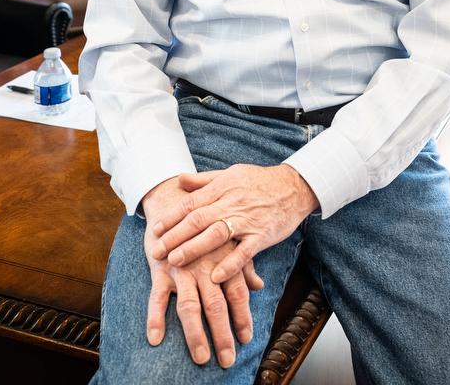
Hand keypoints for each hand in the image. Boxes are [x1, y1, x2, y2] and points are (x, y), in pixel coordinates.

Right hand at [142, 178, 264, 368]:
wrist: (174, 199)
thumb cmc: (205, 224)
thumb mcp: (228, 241)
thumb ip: (243, 265)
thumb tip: (259, 286)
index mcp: (223, 261)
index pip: (238, 294)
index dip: (243, 318)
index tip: (247, 340)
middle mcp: (204, 268)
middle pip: (216, 306)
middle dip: (222, 334)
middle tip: (227, 359)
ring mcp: (182, 270)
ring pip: (189, 306)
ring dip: (195, 334)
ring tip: (200, 357)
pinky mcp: (161, 269)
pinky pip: (156, 297)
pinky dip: (155, 317)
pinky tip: (155, 338)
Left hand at [151, 164, 318, 284]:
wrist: (294, 187)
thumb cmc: (259, 181)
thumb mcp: (231, 173)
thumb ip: (204, 180)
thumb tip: (179, 179)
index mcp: (222, 187)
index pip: (191, 203)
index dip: (171, 217)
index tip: (155, 230)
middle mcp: (232, 203)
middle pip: (198, 219)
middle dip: (174, 236)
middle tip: (156, 251)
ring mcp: (247, 220)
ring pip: (216, 234)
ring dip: (194, 248)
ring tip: (175, 261)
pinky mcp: (262, 236)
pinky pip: (244, 252)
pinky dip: (230, 264)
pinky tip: (215, 276)